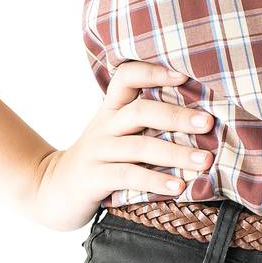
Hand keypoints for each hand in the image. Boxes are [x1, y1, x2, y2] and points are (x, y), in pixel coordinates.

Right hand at [21, 61, 213, 231]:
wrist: (53, 190)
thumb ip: (146, 124)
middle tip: (209, 123)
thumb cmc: (100, 160)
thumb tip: (200, 120)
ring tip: (205, 161)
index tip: (185, 74)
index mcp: (111, 109)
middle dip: (178, 117)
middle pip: (141, 112)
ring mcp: (97, 152)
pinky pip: (128, 176)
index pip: (127, 77)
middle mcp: (104, 126)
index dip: (153, 72)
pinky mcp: (93, 178)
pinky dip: (155, 180)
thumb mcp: (117, 134)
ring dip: (176, 154)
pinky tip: (179, 187)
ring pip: (139, 147)